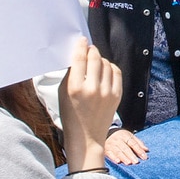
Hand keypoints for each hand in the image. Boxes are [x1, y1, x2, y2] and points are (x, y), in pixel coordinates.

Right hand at [58, 37, 122, 171]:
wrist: (86, 138)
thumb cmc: (71, 115)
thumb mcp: (63, 94)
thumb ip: (70, 74)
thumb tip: (77, 56)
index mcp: (75, 88)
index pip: (79, 58)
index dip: (81, 46)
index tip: (82, 40)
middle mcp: (92, 89)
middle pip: (95, 57)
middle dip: (91, 50)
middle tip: (89, 49)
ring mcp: (106, 92)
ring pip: (106, 63)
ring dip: (100, 59)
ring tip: (95, 62)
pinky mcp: (116, 96)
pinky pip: (116, 72)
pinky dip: (110, 68)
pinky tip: (105, 69)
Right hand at [104, 129, 149, 165]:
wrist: (107, 133)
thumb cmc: (121, 136)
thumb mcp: (130, 136)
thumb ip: (138, 143)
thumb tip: (146, 150)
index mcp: (125, 136)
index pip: (133, 143)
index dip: (139, 150)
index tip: (144, 157)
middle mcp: (118, 140)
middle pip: (125, 148)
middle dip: (131, 155)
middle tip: (136, 162)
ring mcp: (111, 145)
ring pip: (118, 152)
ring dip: (123, 157)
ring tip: (129, 163)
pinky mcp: (106, 149)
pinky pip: (110, 154)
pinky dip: (113, 158)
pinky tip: (118, 161)